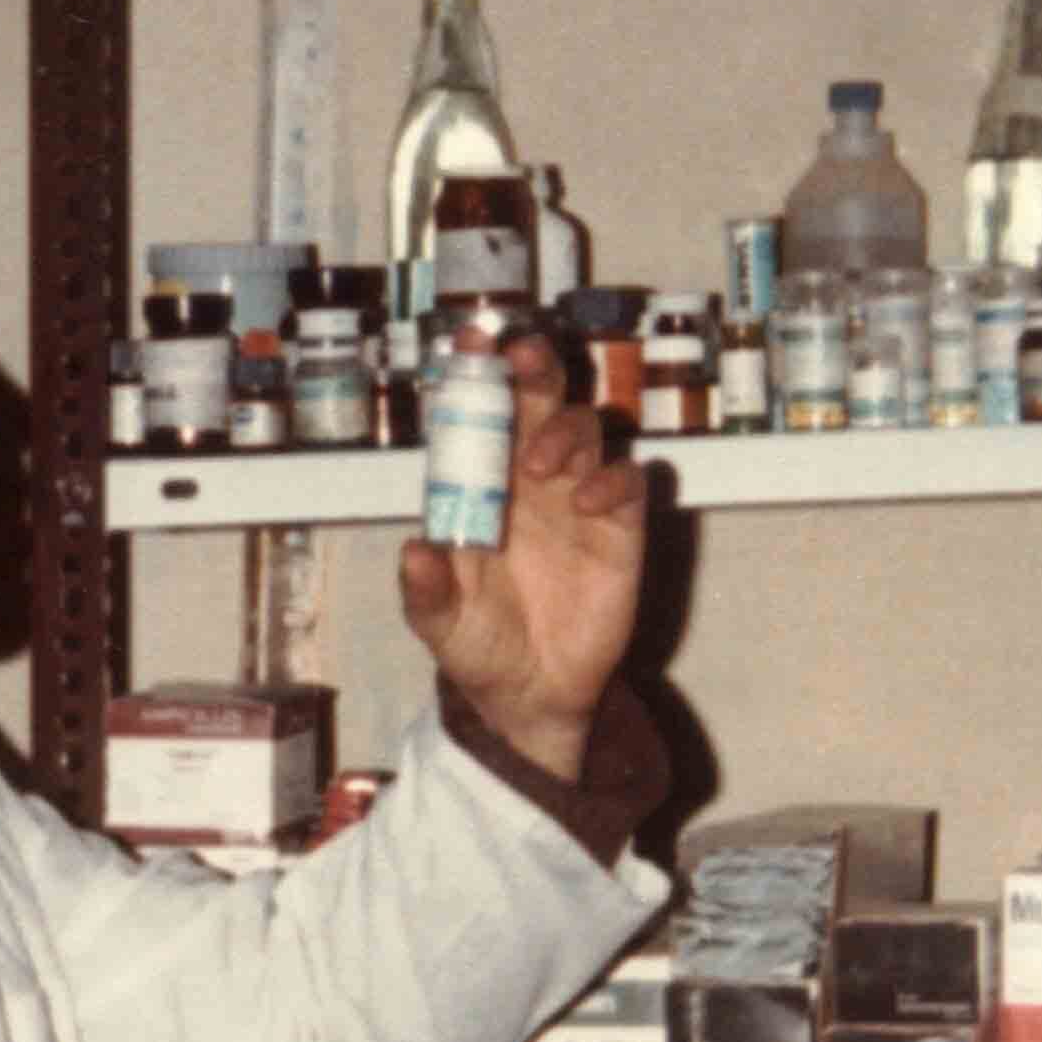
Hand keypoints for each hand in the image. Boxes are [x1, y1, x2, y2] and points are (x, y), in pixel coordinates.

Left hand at [397, 330, 648, 781]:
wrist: (532, 695)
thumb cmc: (479, 646)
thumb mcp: (441, 625)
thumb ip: (427, 591)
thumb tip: (414, 552)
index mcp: (477, 487)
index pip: (476, 417)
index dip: (475, 378)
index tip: (471, 345)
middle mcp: (528, 479)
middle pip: (537, 403)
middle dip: (533, 372)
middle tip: (523, 358)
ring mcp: (576, 497)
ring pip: (583, 429)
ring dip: (565, 431)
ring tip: (543, 465)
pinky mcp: (619, 527)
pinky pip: (626, 481)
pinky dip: (612, 479)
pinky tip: (590, 501)